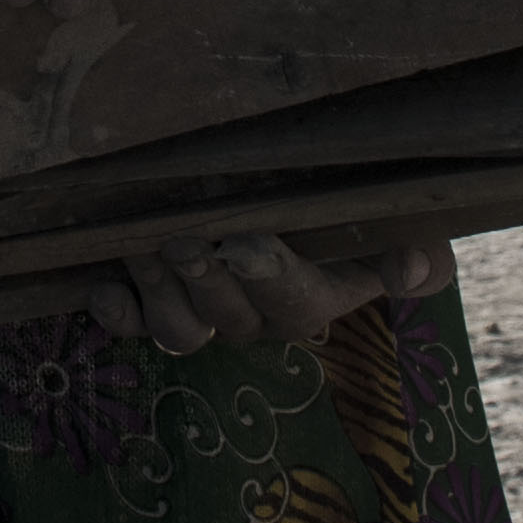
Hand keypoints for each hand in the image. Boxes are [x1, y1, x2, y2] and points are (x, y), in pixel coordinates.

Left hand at [99, 232, 455, 352]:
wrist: (299, 195)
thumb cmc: (352, 210)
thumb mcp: (401, 224)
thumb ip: (418, 249)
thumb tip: (413, 271)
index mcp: (312, 298)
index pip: (297, 300)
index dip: (271, 279)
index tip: (249, 245)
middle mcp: (254, 316)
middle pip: (228, 315)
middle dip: (205, 279)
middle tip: (184, 239)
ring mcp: (204, 313)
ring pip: (180, 327)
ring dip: (159, 291)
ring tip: (144, 247)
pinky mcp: (157, 302)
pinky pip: (132, 325)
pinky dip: (117, 312)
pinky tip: (104, 287)